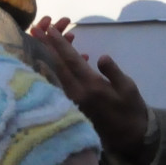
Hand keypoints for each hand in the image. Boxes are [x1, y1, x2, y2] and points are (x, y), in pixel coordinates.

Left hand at [31, 17, 151, 160]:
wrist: (129, 136)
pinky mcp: (70, 105)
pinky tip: (55, 57)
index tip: (49, 28)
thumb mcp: (128, 87)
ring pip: (54, 73)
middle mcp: (77, 93)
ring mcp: (71, 100)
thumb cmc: (131, 109)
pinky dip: (54, 67)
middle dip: (44, 45)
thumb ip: (113, 71)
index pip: (71, 60)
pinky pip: (58, 82)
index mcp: (92, 86)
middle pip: (56, 65)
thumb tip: (101, 57)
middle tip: (34, 29)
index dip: (59, 43)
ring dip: (46, 55)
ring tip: (38, 39)